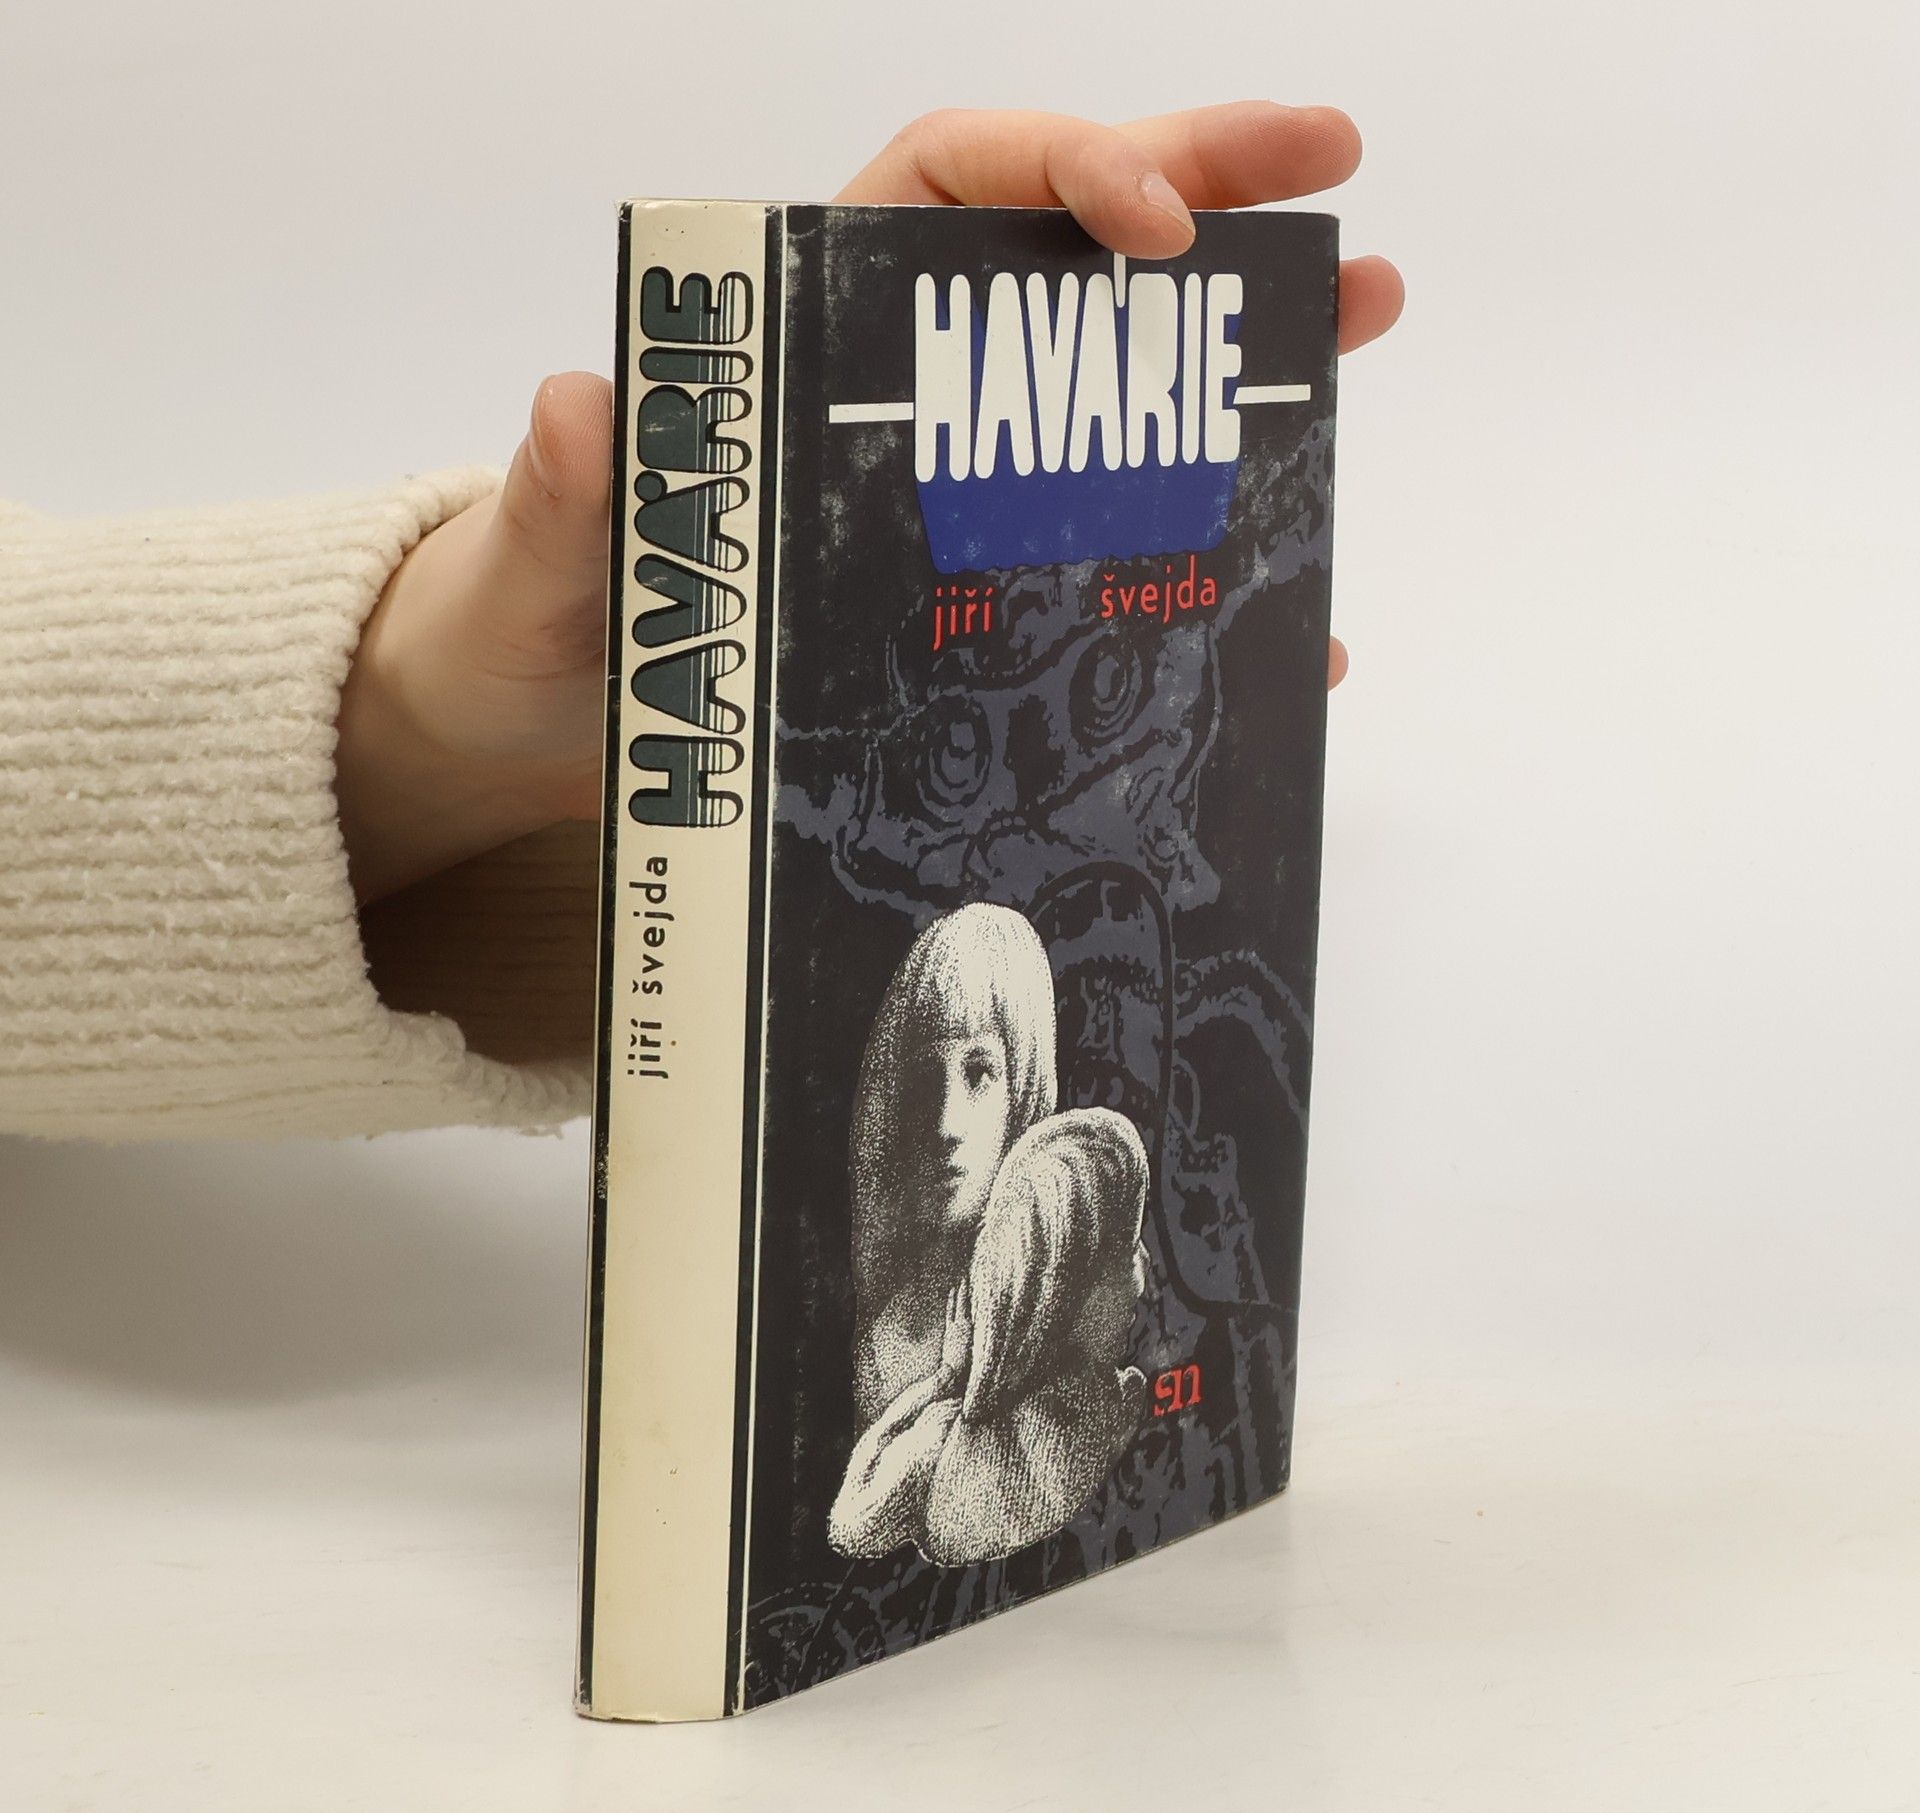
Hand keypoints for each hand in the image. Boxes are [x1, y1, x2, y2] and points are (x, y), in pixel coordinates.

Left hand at [335, 102, 1405, 903]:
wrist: (536, 737)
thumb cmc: (526, 630)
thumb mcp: (541, 565)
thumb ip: (568, 494)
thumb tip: (588, 403)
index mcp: (793, 329)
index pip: (944, 186)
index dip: (1063, 169)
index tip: (1156, 219)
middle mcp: (884, 387)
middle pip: (1060, 255)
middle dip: (1204, 191)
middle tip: (1337, 174)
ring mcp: (937, 489)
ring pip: (1105, 388)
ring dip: (1232, 351)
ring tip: (1358, 320)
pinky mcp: (962, 595)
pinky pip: (1097, 558)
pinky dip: (1193, 571)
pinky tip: (1286, 600)